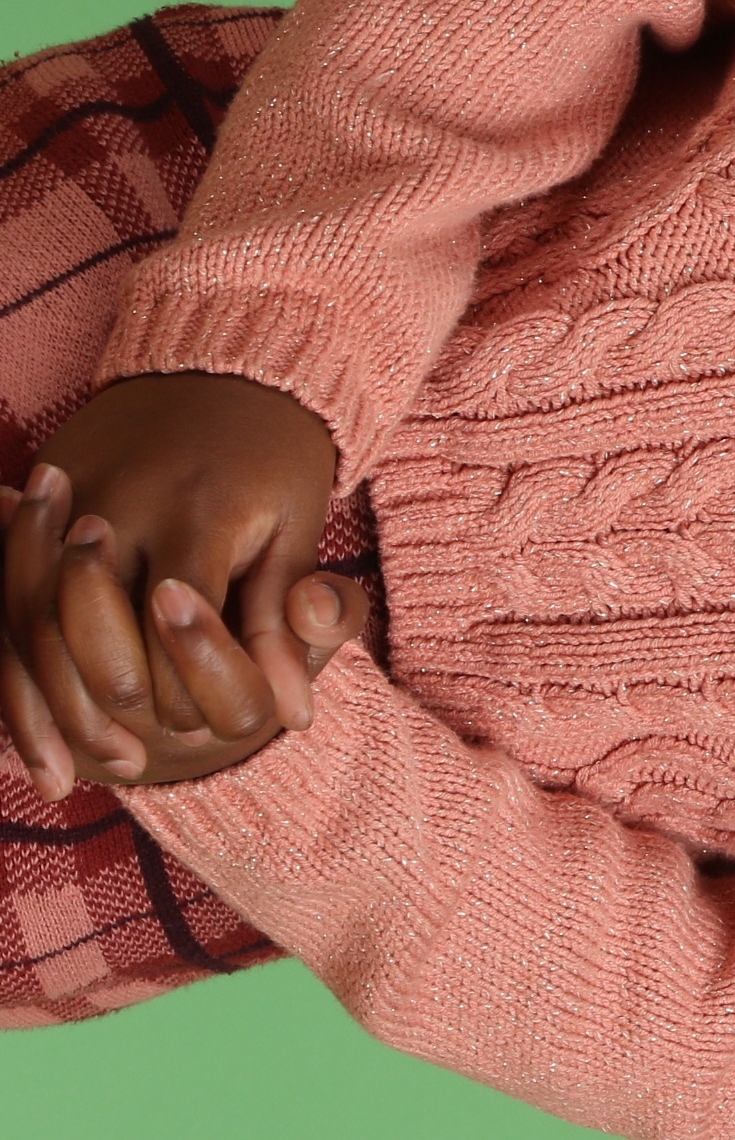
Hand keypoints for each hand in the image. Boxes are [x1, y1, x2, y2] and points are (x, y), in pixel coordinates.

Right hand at [3, 373, 349, 796]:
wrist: (222, 366)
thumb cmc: (275, 461)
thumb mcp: (299, 533)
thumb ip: (288, 621)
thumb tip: (291, 715)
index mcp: (198, 507)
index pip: (179, 616)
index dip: (192, 683)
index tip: (208, 734)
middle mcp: (120, 500)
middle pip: (88, 624)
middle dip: (107, 706)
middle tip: (136, 765)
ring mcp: (66, 496)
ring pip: (29, 619)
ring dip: (45, 706)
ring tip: (72, 774)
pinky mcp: (35, 499)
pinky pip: (0, 598)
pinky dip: (8, 671)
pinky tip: (26, 739)